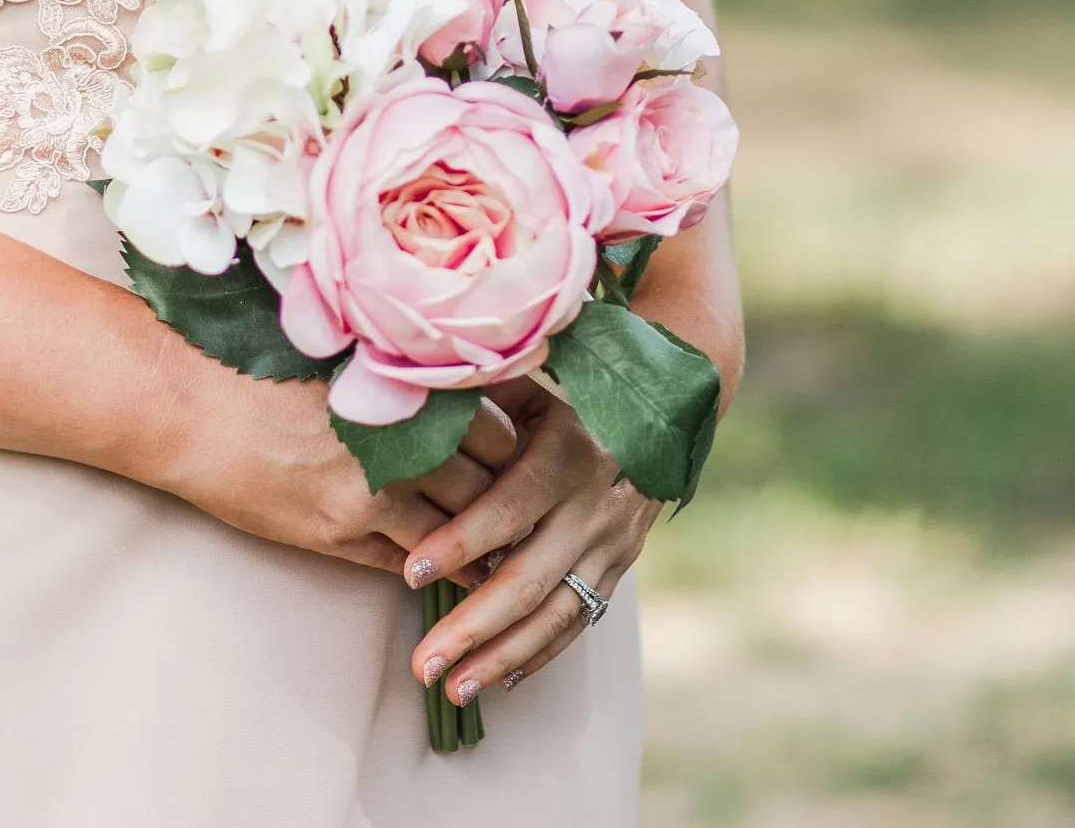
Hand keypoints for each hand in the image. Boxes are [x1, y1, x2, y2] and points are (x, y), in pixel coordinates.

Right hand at [158, 359, 518, 575]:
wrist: (192, 405)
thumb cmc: (261, 362)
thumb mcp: (343, 350)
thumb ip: (401, 372)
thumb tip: (451, 382)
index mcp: (404, 386)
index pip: (496, 423)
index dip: (520, 442)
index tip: (537, 451)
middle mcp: (399, 439)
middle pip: (491, 480)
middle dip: (516, 497)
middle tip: (537, 507)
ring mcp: (372, 491)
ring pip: (460, 530)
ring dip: (487, 543)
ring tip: (514, 552)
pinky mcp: (340, 533)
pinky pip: (411, 562)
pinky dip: (441, 570)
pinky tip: (459, 573)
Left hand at [401, 382, 660, 705]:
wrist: (662, 412)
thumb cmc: (571, 393)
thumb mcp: (532, 386)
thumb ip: (481, 402)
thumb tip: (415, 404)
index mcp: (566, 453)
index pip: (508, 509)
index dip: (460, 543)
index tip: (412, 572)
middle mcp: (592, 507)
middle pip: (529, 580)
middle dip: (472, 628)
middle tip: (424, 664)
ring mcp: (610, 544)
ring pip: (554, 615)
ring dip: (501, 657)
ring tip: (452, 688)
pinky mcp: (618, 568)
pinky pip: (577, 622)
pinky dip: (539, 653)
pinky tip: (499, 678)